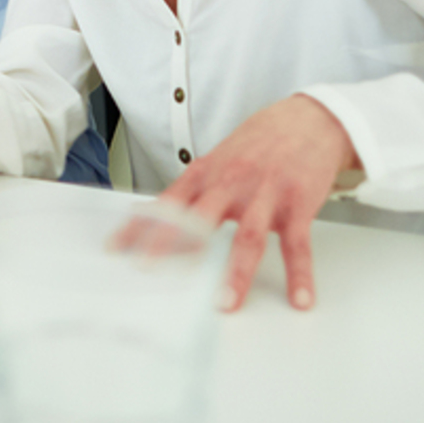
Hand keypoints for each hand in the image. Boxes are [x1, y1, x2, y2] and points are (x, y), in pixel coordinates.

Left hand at [139, 94, 357, 312]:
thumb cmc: (259, 143)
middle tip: (153, 271)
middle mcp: (232, 182)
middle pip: (199, 217)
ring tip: (226, 302)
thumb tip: (153, 215)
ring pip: (248, 236)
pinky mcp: (298, 205)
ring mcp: (265, 193)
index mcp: (208, 173)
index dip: (139, 225)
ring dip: (237, 272)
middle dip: (173, 244)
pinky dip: (299, 274)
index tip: (116, 248)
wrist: (307, 120)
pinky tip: (300, 298)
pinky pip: (297, 244)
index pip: (167, 202)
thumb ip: (191, 190)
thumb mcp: (219, 160)